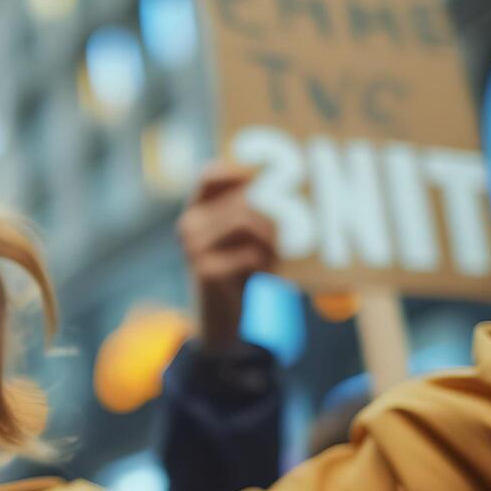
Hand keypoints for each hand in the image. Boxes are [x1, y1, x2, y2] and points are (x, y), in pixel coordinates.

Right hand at [177, 162, 276, 352]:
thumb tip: (292, 191)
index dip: (238, 173)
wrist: (219, 318)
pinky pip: (251, 254)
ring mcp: (194, 248)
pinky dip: (268, 262)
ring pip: (247, 221)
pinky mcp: (206, 271)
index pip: (209, 176)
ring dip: (274, 237)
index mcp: (196, 211)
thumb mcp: (239, 238)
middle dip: (276, 211)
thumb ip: (250, 212)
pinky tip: (270, 272)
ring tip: (281, 252)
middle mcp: (189, 225)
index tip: (270, 181)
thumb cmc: (237, 271)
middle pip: (241, 199)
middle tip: (301, 224)